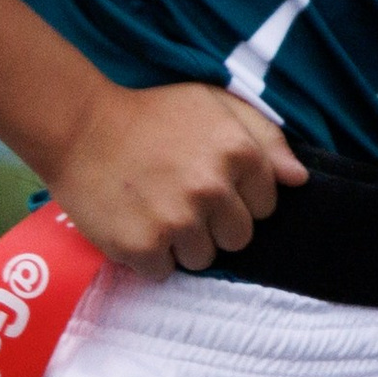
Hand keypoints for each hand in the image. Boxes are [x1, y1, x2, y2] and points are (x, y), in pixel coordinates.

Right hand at [50, 80, 306, 274]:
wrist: (78, 126)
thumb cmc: (151, 114)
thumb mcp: (215, 105)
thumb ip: (265, 138)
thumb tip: (298, 179)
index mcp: (239, 153)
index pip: (266, 206)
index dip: (240, 197)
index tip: (211, 183)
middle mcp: (213, 189)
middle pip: (239, 239)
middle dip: (216, 224)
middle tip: (182, 199)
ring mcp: (178, 221)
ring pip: (203, 259)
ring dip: (182, 243)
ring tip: (156, 210)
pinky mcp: (142, 247)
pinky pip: (163, 272)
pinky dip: (149, 256)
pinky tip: (136, 223)